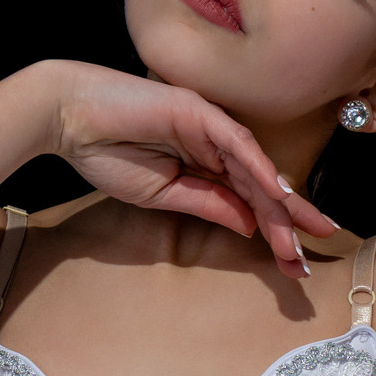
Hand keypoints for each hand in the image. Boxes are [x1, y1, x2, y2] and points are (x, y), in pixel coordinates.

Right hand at [43, 61, 332, 275]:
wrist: (68, 118)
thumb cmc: (107, 152)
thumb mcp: (165, 195)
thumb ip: (208, 205)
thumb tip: (249, 226)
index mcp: (206, 164)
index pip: (249, 200)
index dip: (274, 231)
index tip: (294, 263)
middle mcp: (216, 144)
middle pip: (263, 187)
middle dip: (288, 224)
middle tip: (307, 261)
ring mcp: (210, 125)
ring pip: (256, 169)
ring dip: (279, 206)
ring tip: (299, 238)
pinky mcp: (198, 111)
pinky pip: (236, 143)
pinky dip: (258, 168)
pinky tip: (278, 194)